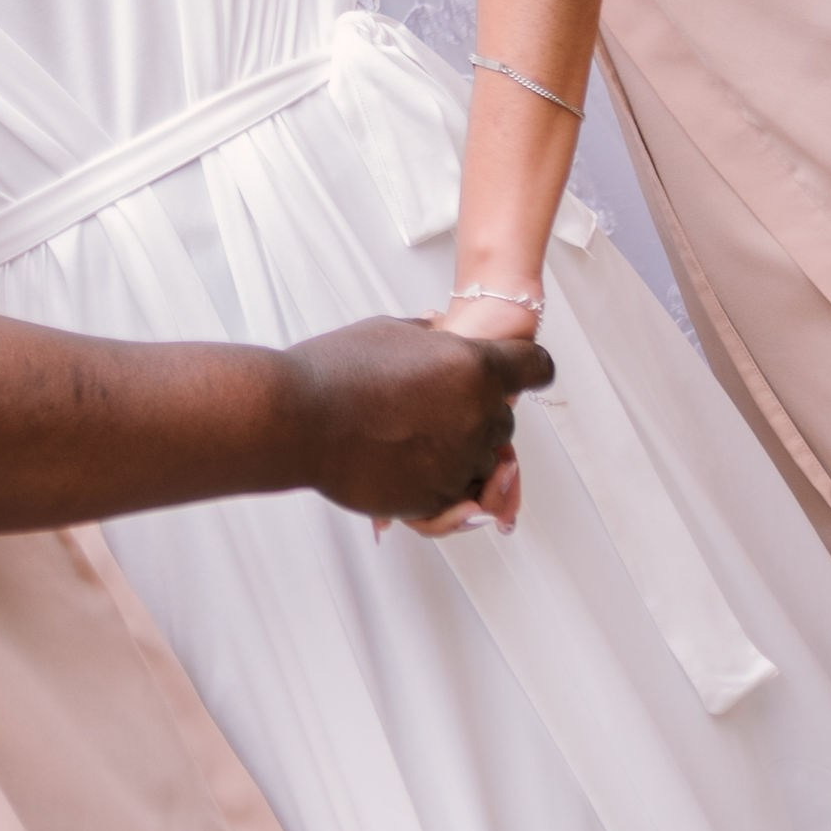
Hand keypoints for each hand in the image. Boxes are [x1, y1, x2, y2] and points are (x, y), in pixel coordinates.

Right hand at [286, 318, 552, 524]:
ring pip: (485, 461)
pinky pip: (458, 493)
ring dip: (461, 450)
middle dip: (481, 412)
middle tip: (435, 404)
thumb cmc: (336, 370)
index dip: (529, 368)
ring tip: (413, 434)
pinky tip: (406, 460)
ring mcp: (458, 461)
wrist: (295, 418)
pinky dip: (440, 480)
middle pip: (505, 420)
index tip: (525, 372)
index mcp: (473, 367)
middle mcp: (476, 416)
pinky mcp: (435, 498)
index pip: (535, 367)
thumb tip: (442, 334)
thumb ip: (432, 339)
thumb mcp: (391, 333)